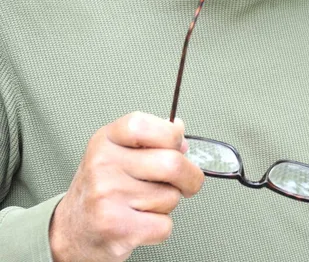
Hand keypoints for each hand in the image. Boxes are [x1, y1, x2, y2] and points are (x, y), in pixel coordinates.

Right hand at [49, 112, 203, 261]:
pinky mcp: (117, 228)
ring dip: (168, 204)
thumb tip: (182, 137)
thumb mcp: (117, 151)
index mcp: (106, 139)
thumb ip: (151, 139)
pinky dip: (160, 227)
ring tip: (144, 204)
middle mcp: (103, 164)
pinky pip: (164, 225)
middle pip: (173, 163)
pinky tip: (140, 222)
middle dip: (190, 176)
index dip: (172, 136)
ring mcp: (108, 196)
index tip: (177, 146)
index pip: (147, 125)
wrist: (70, 232)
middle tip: (186, 182)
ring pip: (171, 196)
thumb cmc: (100, 188)